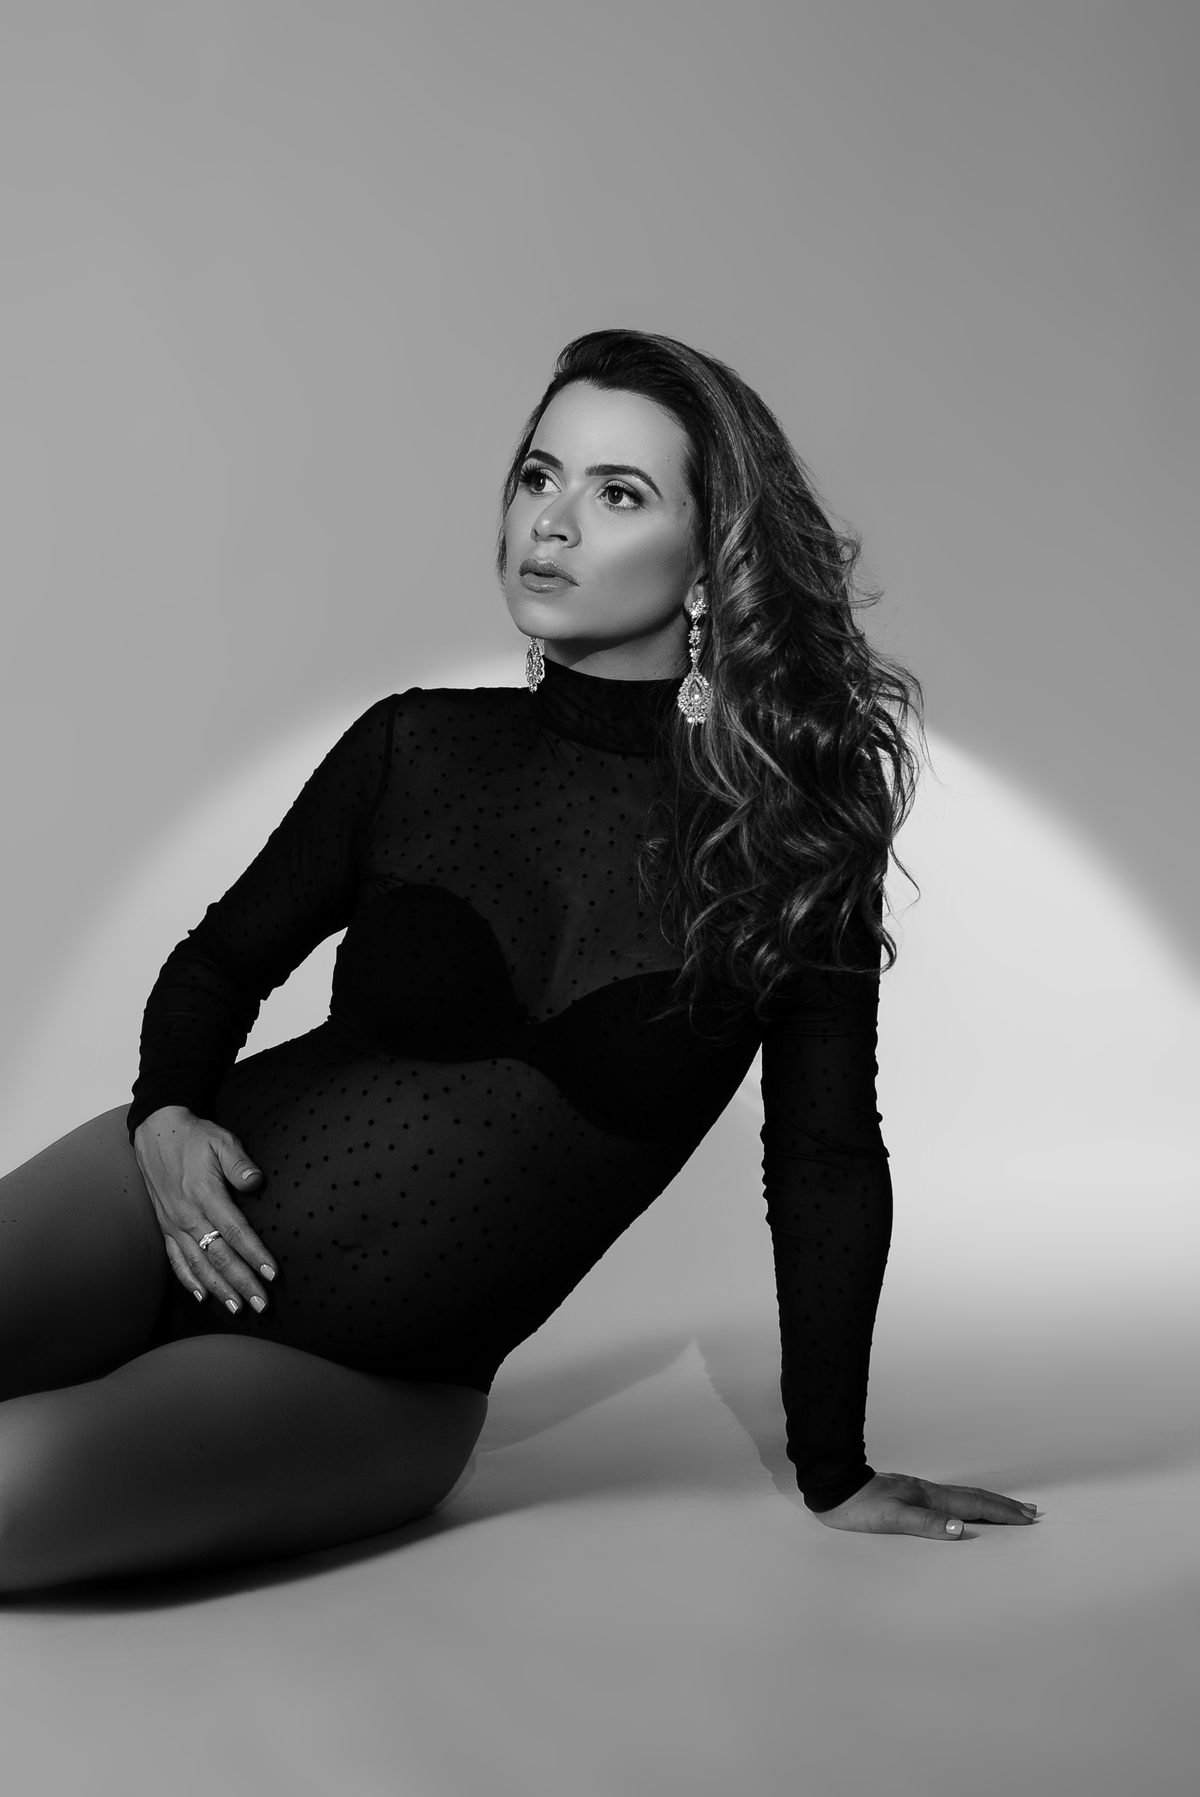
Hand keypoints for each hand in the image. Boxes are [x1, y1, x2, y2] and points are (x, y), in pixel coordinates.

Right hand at [133, 1106, 276, 1315]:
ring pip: (198, 1265)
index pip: (235, 1231)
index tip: (272, 1274)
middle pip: (219, 1256)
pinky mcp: (165, 1227)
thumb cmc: (194, 1137)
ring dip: (219, 1289)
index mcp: (205, 1194)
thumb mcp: (221, 1139)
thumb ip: (239, 1162)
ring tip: (238, 1309)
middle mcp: (188, 1215)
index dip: (255, 1254)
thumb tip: (255, 1181)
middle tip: (262, 1305)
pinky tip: (203, 1296)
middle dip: (242, 1283)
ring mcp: (174, 1224)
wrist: (155, 1133)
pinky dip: (189, 1280)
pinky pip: (176, 1260)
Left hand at [816, 1472, 1038, 1538]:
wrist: (834, 1488)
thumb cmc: (860, 1507)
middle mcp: (930, 1493)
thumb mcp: (891, 1518)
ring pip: (964, 1497)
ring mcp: (921, 1493)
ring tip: (1008, 1507)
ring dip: (989, 1503)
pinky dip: (969, 1504)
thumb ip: (926, 1523)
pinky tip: (965, 1508)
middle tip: (1031, 1512)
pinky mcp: (911, 1496)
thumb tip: (961, 1529)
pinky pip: (951, 1500)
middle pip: (975, 1498)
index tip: (1026, 1519)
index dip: (1001, 1513)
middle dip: (1004, 1506)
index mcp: (930, 1498)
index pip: (974, 1506)